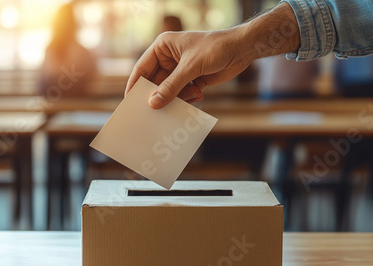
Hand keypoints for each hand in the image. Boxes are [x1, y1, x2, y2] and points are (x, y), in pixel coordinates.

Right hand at [125, 28, 253, 108]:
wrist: (241, 49)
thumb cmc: (215, 48)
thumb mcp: (190, 68)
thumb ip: (171, 86)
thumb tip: (153, 103)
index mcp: (163, 47)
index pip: (142, 68)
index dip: (135, 84)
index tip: (130, 101)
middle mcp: (169, 58)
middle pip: (155, 82)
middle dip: (158, 96)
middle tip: (154, 111)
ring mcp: (181, 70)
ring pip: (170, 91)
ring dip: (178, 97)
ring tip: (191, 95)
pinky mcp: (192, 79)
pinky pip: (182, 94)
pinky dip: (188, 98)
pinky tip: (198, 93)